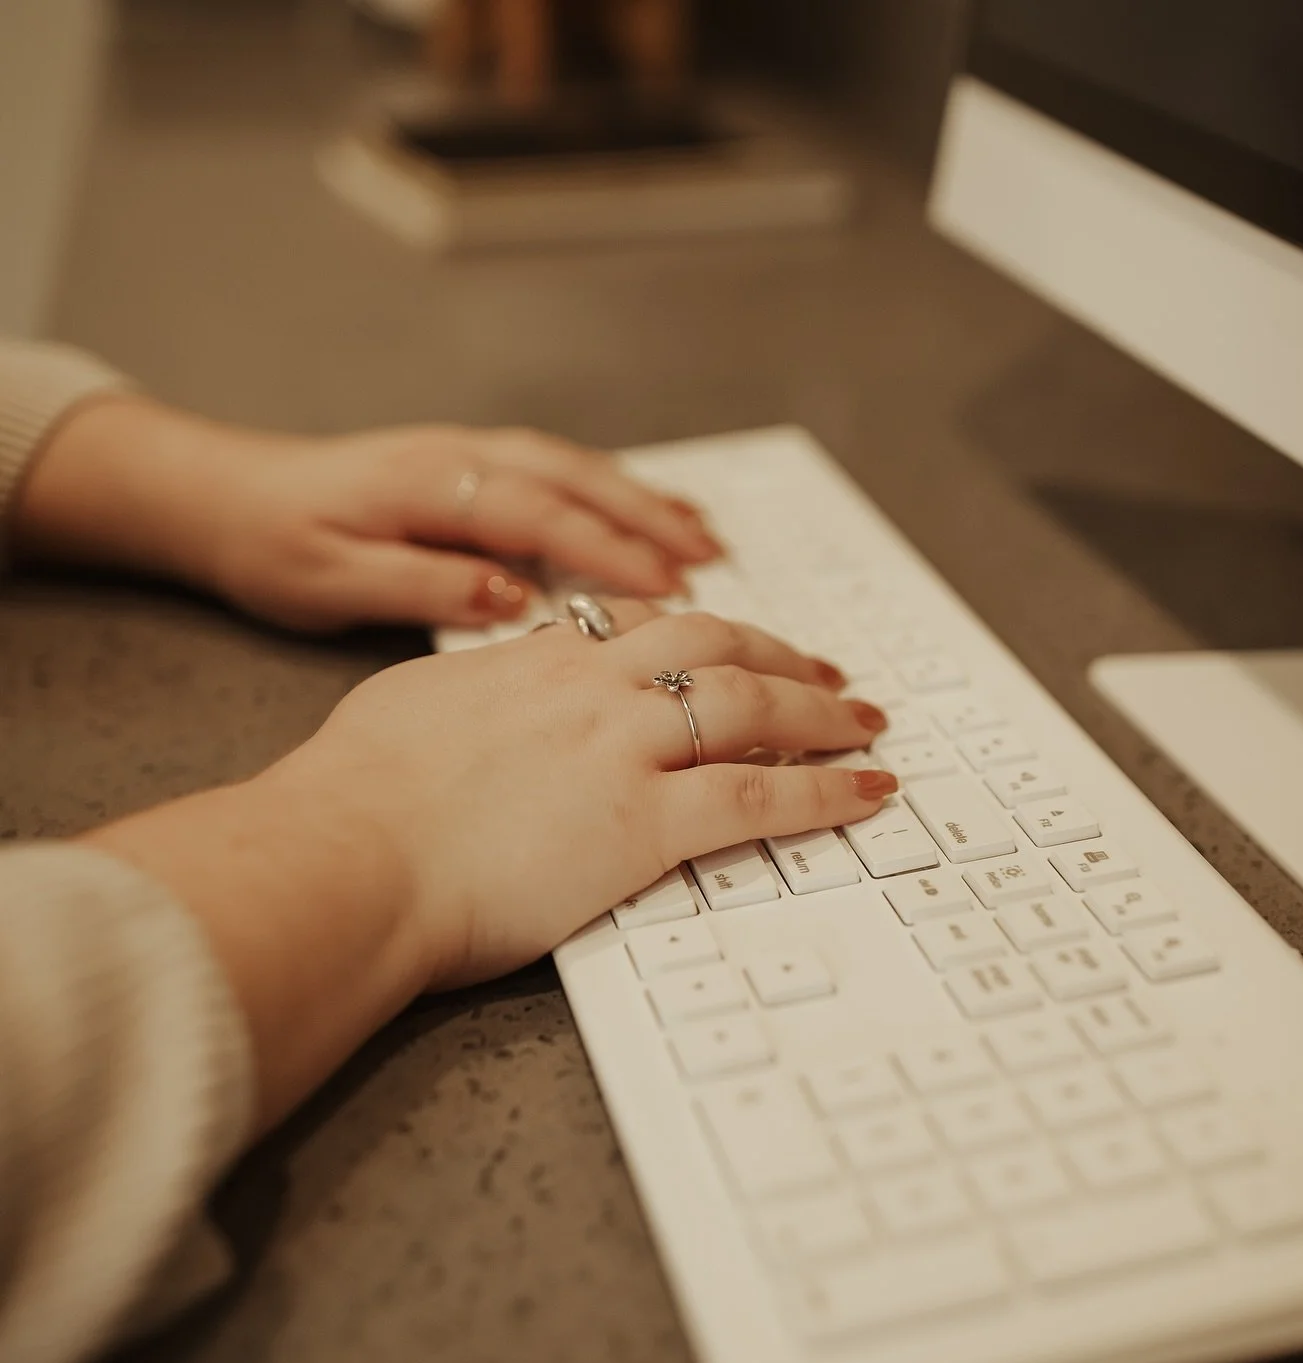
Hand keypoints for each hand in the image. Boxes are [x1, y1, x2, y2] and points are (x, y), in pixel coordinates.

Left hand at [13, 395, 720, 631]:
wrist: (221, 496)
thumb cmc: (271, 544)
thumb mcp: (333, 580)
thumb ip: (425, 585)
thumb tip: (513, 596)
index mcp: (428, 485)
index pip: (538, 514)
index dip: (607, 549)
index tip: (668, 585)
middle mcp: (457, 458)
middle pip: (573, 479)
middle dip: (647, 517)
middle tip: (711, 558)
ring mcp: (465, 455)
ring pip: (572, 469)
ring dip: (639, 500)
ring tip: (702, 535)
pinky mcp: (467, 466)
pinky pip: (554, 472)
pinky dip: (607, 491)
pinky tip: (640, 514)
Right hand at [274, 603, 893, 987]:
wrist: (347, 852)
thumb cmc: (354, 794)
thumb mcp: (410, 710)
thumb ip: (464, 696)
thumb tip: (468, 701)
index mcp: (539, 662)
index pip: (645, 629)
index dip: (707, 635)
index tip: (737, 645)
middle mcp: (594, 690)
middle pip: (718, 648)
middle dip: (783, 659)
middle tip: (828, 676)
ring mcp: (624, 751)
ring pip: (752, 708)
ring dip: (821, 713)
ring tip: (865, 723)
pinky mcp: (643, 823)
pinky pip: (758, 799)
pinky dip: (824, 794)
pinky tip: (866, 793)